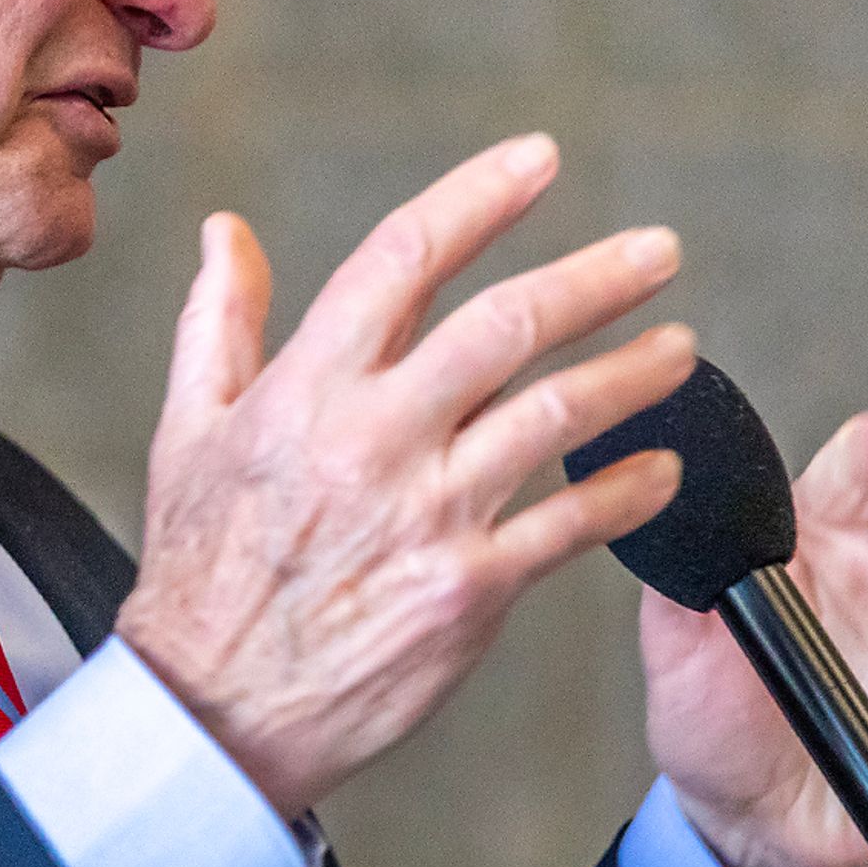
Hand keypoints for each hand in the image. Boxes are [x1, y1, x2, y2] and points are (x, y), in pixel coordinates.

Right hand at [118, 135, 695, 820]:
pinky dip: (628, 491)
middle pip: (506, 325)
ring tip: (682, 348)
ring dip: (635, 374)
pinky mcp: (468, 588)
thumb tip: (224, 234)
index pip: (403, 259)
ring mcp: (427, 513)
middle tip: (658, 249)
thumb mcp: (185, 428)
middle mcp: (372, 438)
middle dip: (596, 277)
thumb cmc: (198, 570)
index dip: (481, 198)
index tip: (539, 160)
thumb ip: (218, 320)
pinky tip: (664, 470)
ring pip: (557, 415)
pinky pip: (572, 524)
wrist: (211, 706)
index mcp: (304, 389)